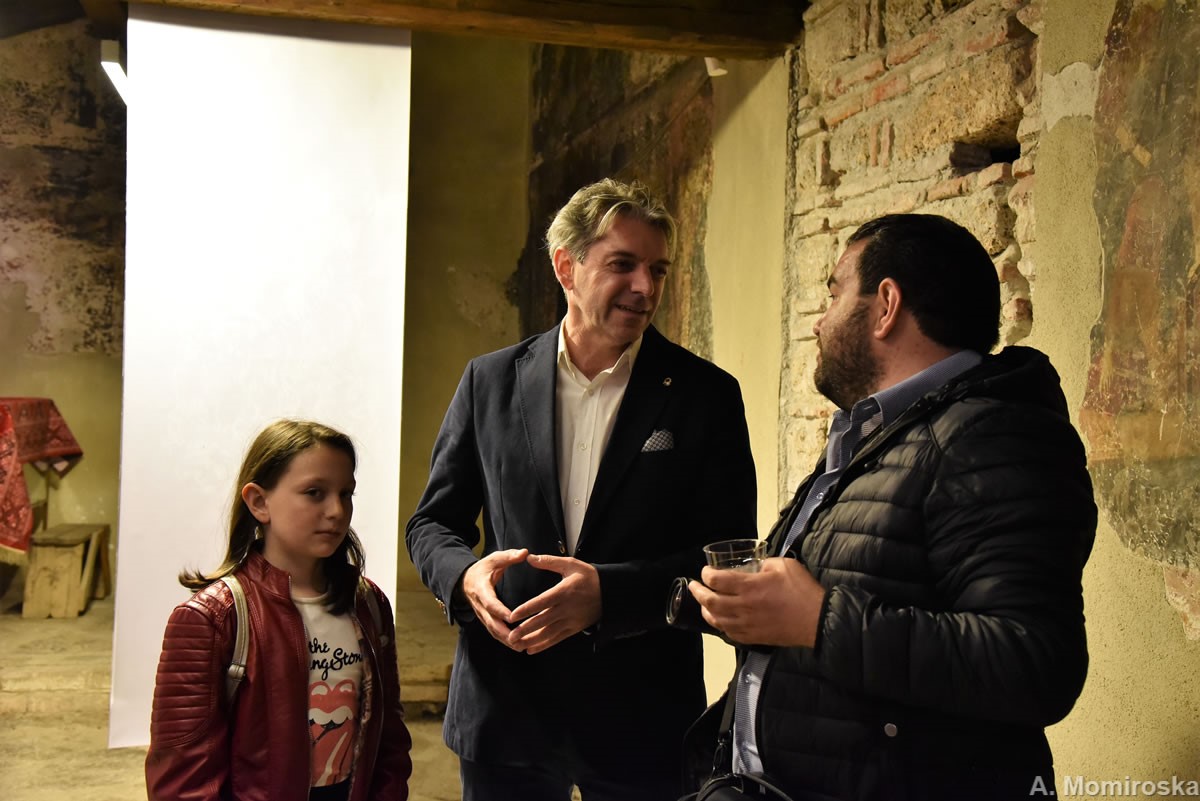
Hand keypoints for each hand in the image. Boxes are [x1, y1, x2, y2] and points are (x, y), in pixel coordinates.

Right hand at [459, 548, 528, 649]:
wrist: (465, 580)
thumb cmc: (483, 568)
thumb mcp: (494, 558)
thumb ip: (509, 556)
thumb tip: (525, 553)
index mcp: (481, 590)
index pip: (490, 603)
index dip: (500, 611)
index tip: (512, 617)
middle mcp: (480, 605)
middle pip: (491, 622)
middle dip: (504, 633)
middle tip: (519, 640)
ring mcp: (481, 615)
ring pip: (492, 631)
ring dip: (505, 640)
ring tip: (521, 647)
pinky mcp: (485, 620)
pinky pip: (494, 632)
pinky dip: (504, 640)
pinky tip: (518, 646)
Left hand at [506, 554, 601, 654]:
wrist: (610, 593)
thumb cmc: (588, 577)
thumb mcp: (571, 565)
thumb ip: (549, 562)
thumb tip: (530, 558)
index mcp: (564, 592)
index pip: (542, 602)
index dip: (526, 609)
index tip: (512, 616)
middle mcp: (566, 608)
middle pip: (543, 621)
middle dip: (525, 630)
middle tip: (510, 636)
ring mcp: (571, 620)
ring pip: (548, 633)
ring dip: (531, 640)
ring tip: (516, 645)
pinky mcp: (574, 628)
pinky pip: (557, 639)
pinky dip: (543, 645)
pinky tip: (531, 650)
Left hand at [688, 557, 825, 646]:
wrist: (817, 621)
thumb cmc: (802, 590)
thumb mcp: (784, 565)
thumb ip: (764, 563)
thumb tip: (755, 568)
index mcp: (750, 587)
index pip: (717, 580)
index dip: (707, 574)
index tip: (706, 571)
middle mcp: (743, 607)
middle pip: (710, 602)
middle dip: (697, 593)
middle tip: (693, 586)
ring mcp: (747, 625)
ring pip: (716, 620)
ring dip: (705, 610)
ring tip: (703, 603)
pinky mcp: (753, 638)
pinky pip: (729, 633)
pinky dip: (720, 625)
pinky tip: (720, 620)